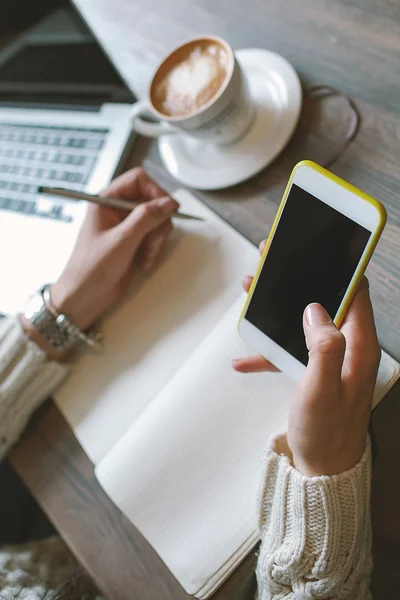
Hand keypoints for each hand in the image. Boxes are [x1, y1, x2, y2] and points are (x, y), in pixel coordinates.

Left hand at [51, 167, 177, 330]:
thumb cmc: (92, 267)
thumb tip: (170, 202)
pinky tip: (144, 262)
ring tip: (147, 256)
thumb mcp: (122, 240)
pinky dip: (154, 249)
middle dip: (158, 222)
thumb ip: (146, 218)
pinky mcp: (133, 242)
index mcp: (106, 200)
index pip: (138, 179)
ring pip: (157, 220)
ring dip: (157, 239)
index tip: (168, 209)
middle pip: (152, 201)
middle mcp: (117, 209)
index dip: (156, 192)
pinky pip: (154, 237)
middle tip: (153, 241)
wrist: (84, 297)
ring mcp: (126, 226)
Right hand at [233, 240, 380, 475]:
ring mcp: (330, 360)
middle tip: (273, 261)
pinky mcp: (315, 372)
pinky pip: (291, 351)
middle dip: (298, 279)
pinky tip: (245, 357)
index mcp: (358, 347)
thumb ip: (323, 347)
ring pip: (303, 322)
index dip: (337, 268)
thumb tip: (316, 310)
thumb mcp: (322, 390)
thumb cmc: (327, 434)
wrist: (321, 471)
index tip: (317, 248)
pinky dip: (269, 350)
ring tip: (252, 292)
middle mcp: (348, 348)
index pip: (354, 293)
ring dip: (278, 307)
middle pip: (324, 301)